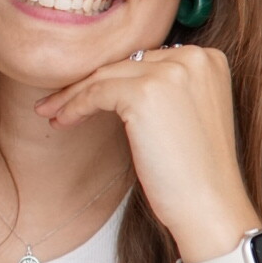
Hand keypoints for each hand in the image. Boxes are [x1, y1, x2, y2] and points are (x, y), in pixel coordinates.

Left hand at [34, 45, 259, 256]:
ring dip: (73, 95)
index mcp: (208, 58)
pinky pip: (96, 93)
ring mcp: (170, 72)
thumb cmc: (197, 172)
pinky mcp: (145, 92)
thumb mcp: (189, 114)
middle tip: (57, 101)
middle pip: (125, 64)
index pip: (146, 59)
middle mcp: (193, 57)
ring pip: (106, 76)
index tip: (87, 92)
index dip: (113, 77)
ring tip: (51, 112)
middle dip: (88, 83)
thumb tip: (119, 82)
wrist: (210, 205)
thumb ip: (167, 89)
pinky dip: (74, 106)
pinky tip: (62, 121)